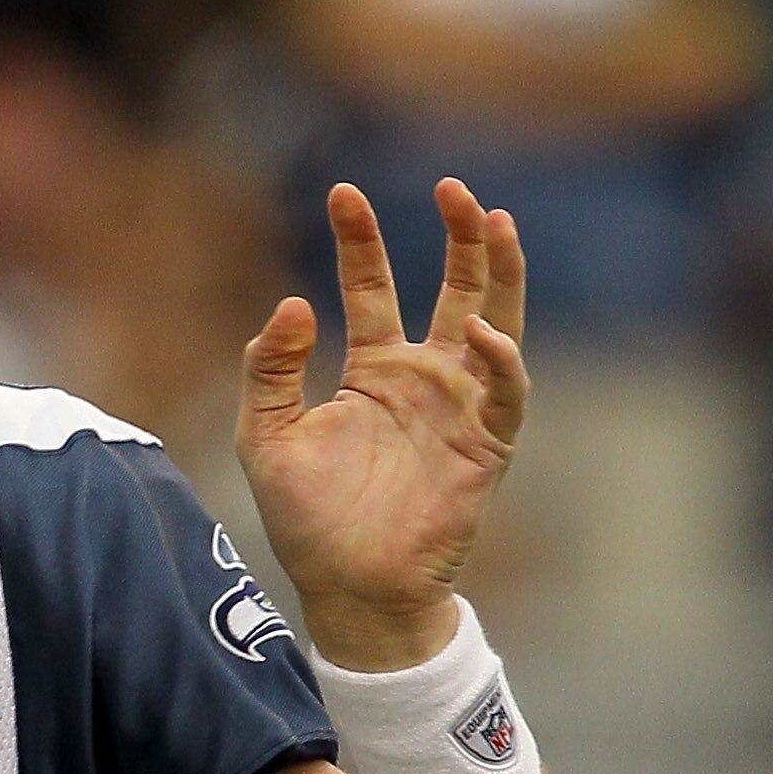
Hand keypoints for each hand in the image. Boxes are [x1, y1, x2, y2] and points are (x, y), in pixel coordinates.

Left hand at [234, 181, 527, 669]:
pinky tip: (480, 331)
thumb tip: (290, 303)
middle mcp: (424, 378)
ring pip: (498, 321)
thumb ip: (269, 370)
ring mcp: (461, 407)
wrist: (348, 588)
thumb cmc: (308, 519)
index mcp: (372, 370)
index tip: (343, 192)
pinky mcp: (487, 444)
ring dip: (500, 273)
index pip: (373, 287)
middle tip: (451, 186)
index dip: (362, 241)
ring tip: (493, 219)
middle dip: (457, 236)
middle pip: (454, 288)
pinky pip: (506, 391)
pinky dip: (500, 359)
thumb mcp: (267, 436)